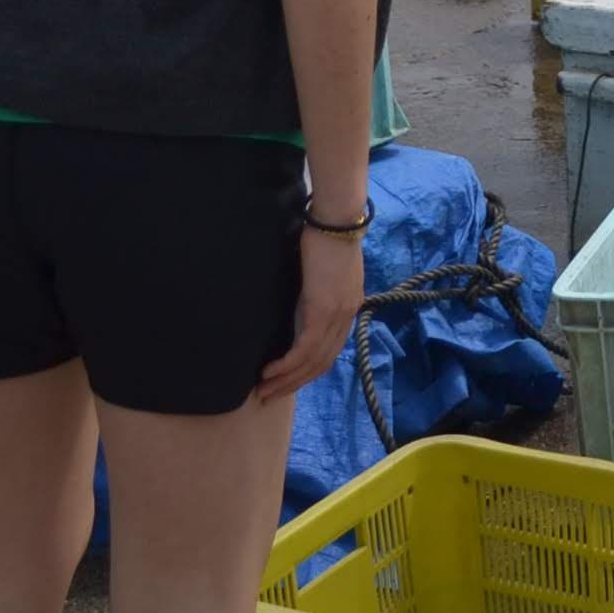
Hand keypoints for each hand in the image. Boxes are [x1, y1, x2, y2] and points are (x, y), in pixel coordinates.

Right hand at [259, 226, 365, 400]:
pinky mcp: (322, 309)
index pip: (331, 350)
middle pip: (322, 363)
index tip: (287, 381)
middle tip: (270, 394)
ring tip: (264, 390)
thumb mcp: (324, 269)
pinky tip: (270, 372)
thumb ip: (317, 289)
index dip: (308, 370)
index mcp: (349, 306)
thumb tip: (297, 302)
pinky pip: (305, 348)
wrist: (336, 218)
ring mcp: (337, 315)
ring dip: (287, 380)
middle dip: (295, 382)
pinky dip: (287, 365)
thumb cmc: (326, 235)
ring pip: (313, 361)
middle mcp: (347, 315)